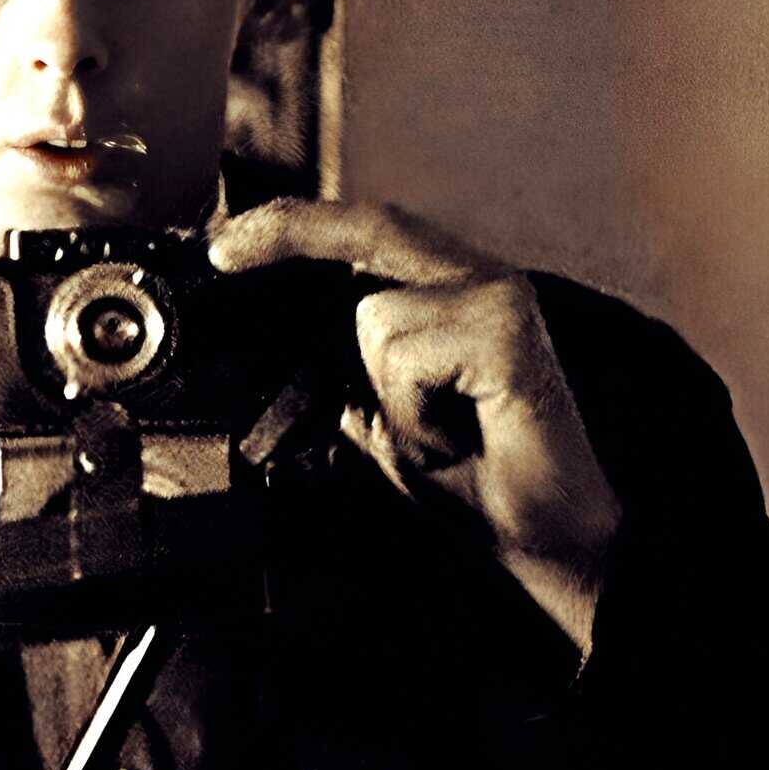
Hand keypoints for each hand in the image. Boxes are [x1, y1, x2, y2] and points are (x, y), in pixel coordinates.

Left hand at [208, 198, 621, 650]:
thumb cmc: (470, 480)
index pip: (365, 232)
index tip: (224, 245)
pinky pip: (409, 357)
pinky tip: (456, 439)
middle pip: (369, 229)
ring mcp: (499, 298)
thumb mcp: (378, 416)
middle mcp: (478, 279)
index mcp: (447, 289)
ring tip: (433, 435)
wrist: (545, 543)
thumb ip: (343, 366)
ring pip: (376, 316)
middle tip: (223, 255)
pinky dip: (414, 415)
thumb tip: (274, 342)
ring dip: (385, 396)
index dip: (293, 226)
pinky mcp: (510, 331)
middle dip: (287, 234)